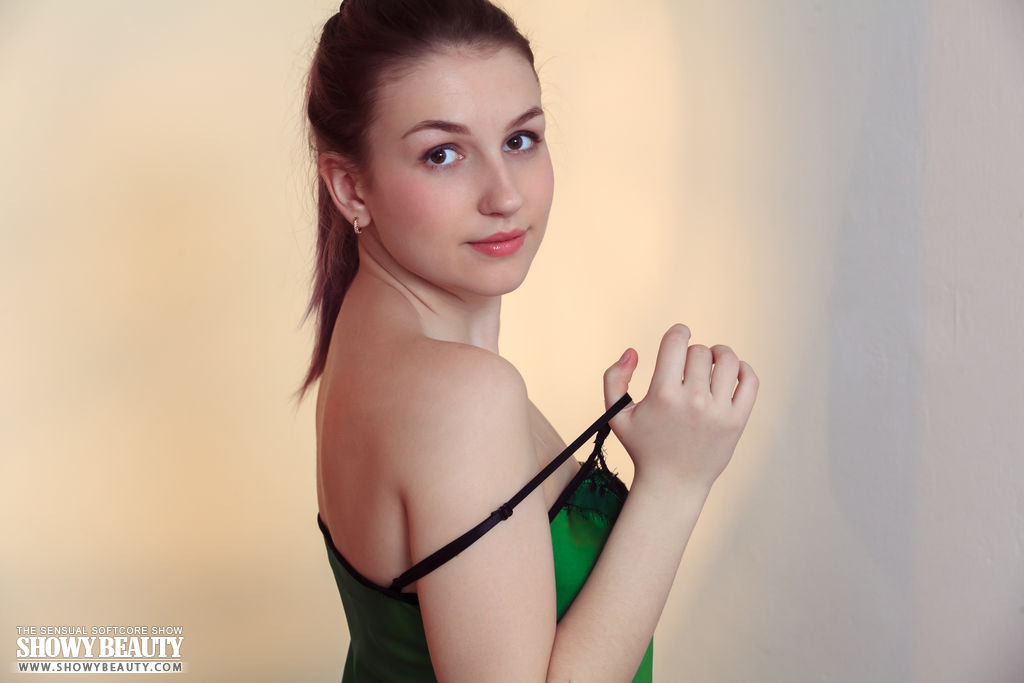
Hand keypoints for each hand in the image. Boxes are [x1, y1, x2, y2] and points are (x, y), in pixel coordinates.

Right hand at [602, 324, 757, 490]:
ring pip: (727, 360)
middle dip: (693, 352)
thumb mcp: (616, 415)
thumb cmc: (643, 447)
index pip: (677, 341)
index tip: (679, 336)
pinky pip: (750, 381)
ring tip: (713, 361)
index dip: (678, 332)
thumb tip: (632, 351)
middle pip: (700, 351)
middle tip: (689, 365)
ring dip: (719, 354)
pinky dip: (743, 369)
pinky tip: (731, 373)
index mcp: (663, 394)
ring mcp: (717, 411)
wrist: (672, 484)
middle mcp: (692, 400)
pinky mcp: (737, 421)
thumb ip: (614, 378)